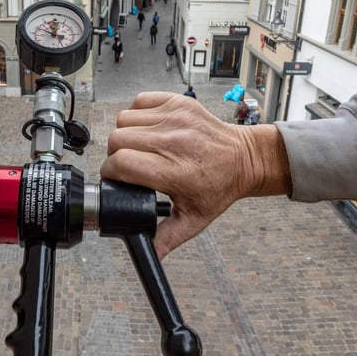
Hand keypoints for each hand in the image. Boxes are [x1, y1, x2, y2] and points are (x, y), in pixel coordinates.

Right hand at [100, 92, 290, 258]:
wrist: (245, 158)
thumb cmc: (220, 185)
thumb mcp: (194, 218)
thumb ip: (166, 237)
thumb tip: (150, 254)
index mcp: (176, 171)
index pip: (122, 163)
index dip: (111, 173)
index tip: (117, 179)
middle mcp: (174, 142)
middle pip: (117, 140)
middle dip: (116, 155)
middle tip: (129, 165)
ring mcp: (177, 118)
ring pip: (124, 120)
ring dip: (125, 134)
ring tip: (140, 147)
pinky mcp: (179, 102)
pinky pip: (140, 101)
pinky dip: (138, 113)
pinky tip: (148, 129)